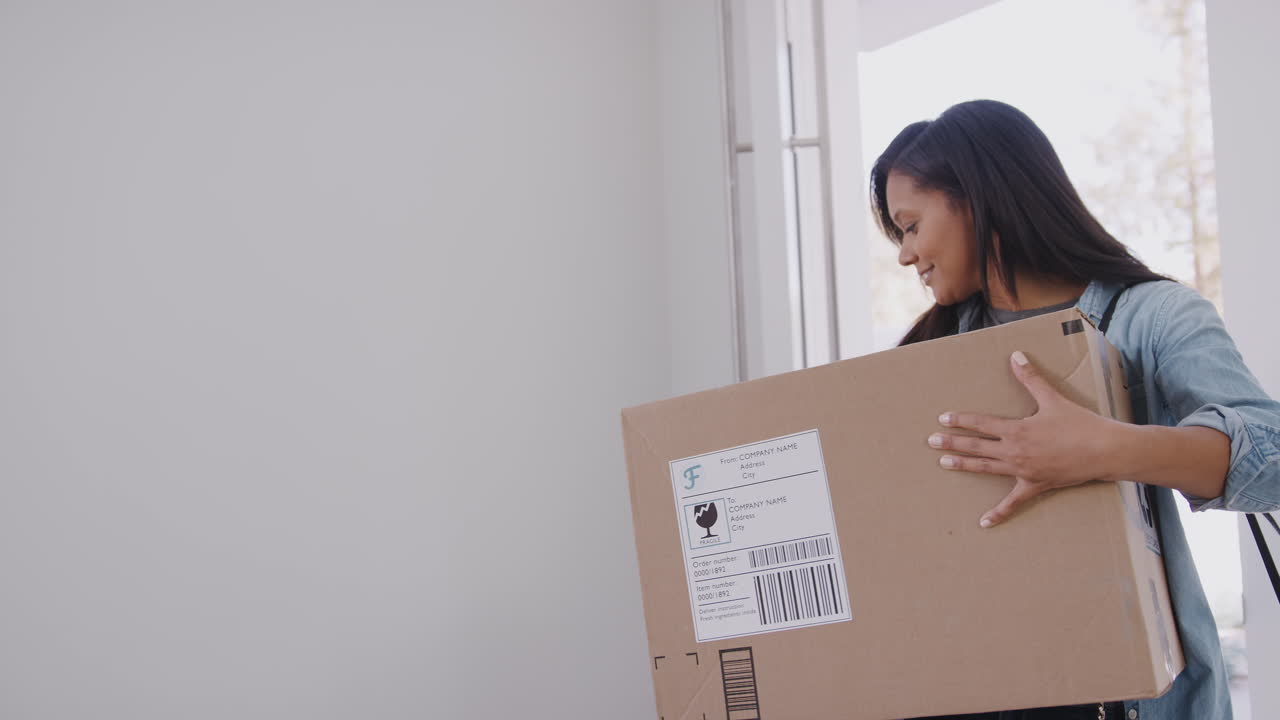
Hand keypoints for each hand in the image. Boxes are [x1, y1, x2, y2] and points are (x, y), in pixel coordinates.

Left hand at [928, 350, 1118, 527]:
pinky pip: (1013, 502)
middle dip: (952, 443)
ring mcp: (1023, 471)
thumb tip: (1016, 355)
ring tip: (944, 463)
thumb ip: (1030, 378)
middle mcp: (1015, 451)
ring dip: (964, 466)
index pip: (981, 423)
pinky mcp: (1034, 485)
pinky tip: (983, 522)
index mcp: (1017, 430)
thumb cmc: (1079, 424)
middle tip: (931, 442)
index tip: (942, 419)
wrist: (1104, 450)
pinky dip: (999, 513)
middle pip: (977, 446)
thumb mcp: (1052, 398)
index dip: (961, 420)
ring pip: (986, 468)